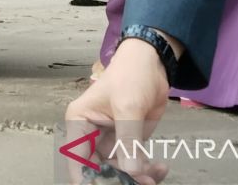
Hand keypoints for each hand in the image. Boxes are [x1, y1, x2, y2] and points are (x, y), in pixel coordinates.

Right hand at [64, 38, 172, 184]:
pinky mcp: (129, 142)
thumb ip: (128, 140)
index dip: (86, 178)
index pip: (77, 159)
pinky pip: (134, 164)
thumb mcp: (128, 107)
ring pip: (118, 170)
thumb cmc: (130, 77)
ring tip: (155, 175)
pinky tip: (161, 167)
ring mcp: (111, 140)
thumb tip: (131, 172)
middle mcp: (91, 135)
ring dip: (137, 177)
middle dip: (118, 179)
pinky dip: (147, 170)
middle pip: (99, 169)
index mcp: (80, 123)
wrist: (153, 65)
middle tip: (141, 183)